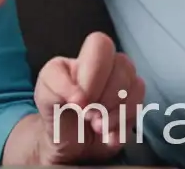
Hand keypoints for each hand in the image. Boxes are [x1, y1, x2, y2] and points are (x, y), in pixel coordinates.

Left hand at [33, 32, 144, 163]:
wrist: (66, 140)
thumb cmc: (55, 110)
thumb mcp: (44, 94)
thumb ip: (56, 86)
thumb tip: (80, 98)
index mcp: (86, 57)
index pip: (101, 44)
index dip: (94, 74)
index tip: (79, 101)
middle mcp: (110, 66)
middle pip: (123, 66)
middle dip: (104, 97)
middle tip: (88, 116)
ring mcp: (125, 85)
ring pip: (136, 86)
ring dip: (114, 113)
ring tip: (96, 127)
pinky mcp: (133, 106)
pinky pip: (140, 108)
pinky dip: (122, 126)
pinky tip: (107, 135)